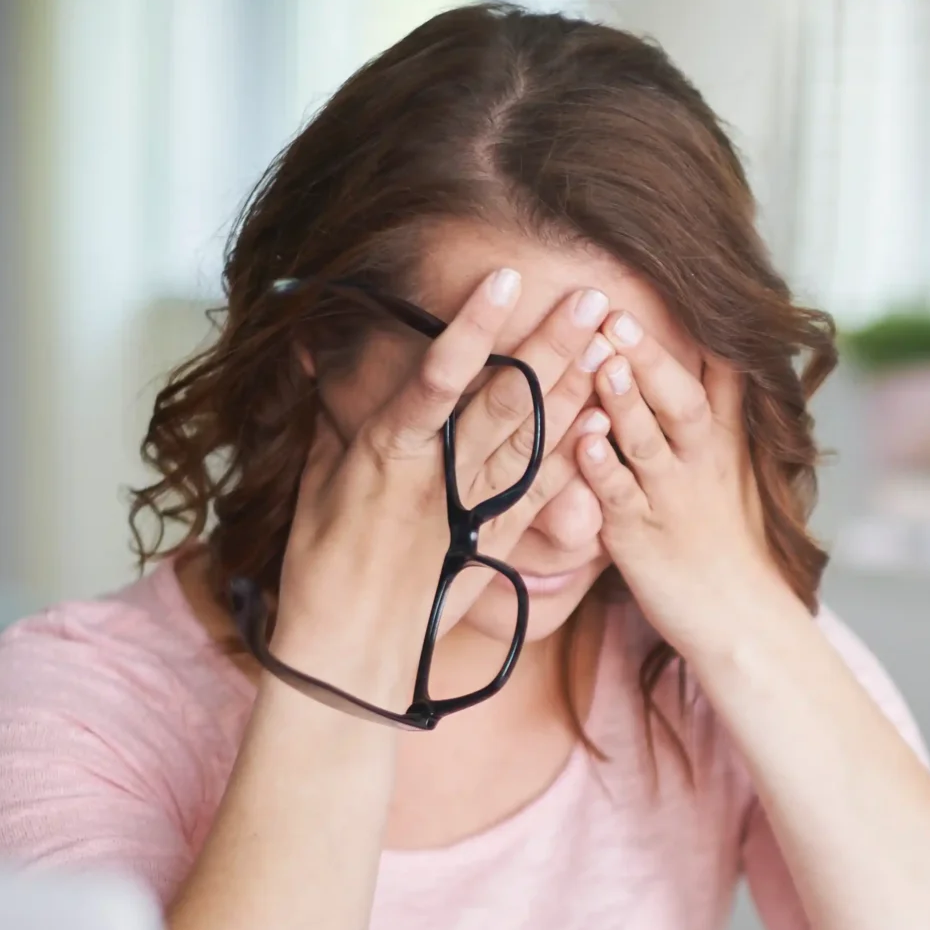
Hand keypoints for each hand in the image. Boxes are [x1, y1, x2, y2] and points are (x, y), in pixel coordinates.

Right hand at [269, 269, 600, 701]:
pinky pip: (543, 492)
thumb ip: (332, 415)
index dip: (473, 327)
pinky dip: (574, 454)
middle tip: (593, 296)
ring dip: (576, 387)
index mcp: (387, 451)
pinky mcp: (496, 540)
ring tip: (611, 341)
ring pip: (533, 439)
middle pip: (505, 400)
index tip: (506, 278)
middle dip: (551, 345)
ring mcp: (473, 508)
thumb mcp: (317, 479)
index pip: (437, 376)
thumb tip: (318, 353)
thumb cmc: (322, 564)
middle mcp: (438, 476)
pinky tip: (603, 417)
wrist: (350, 651)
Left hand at [568, 310, 797, 654]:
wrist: (741, 616)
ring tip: (603, 361)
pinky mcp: (638, 536)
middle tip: (617, 314)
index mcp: (723, 440)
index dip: (698, 330)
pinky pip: (617, 496)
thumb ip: (718, 408)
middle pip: (680, 399)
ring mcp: (670, 498)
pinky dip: (600, 468)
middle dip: (649, 357)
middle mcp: (700, 462)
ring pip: (646, 441)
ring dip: (623, 401)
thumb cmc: (728, 538)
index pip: (720, 374)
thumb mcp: (735, 465)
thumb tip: (712, 345)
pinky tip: (582, 441)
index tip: (681, 284)